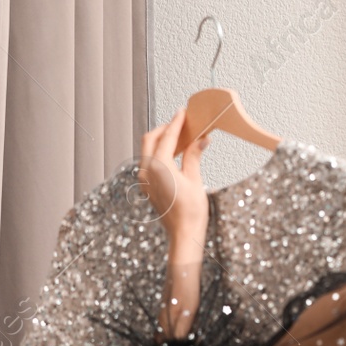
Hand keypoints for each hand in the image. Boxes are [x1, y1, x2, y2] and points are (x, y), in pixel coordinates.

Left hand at [139, 108, 210, 242]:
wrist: (183, 233)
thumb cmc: (191, 211)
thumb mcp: (195, 180)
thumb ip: (194, 156)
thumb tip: (201, 139)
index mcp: (159, 166)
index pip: (167, 137)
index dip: (176, 123)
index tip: (182, 112)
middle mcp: (147, 170)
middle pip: (151, 139)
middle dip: (165, 129)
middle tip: (180, 123)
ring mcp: (144, 178)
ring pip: (147, 149)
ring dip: (161, 140)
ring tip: (179, 138)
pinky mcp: (147, 185)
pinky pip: (149, 161)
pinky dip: (159, 152)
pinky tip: (174, 154)